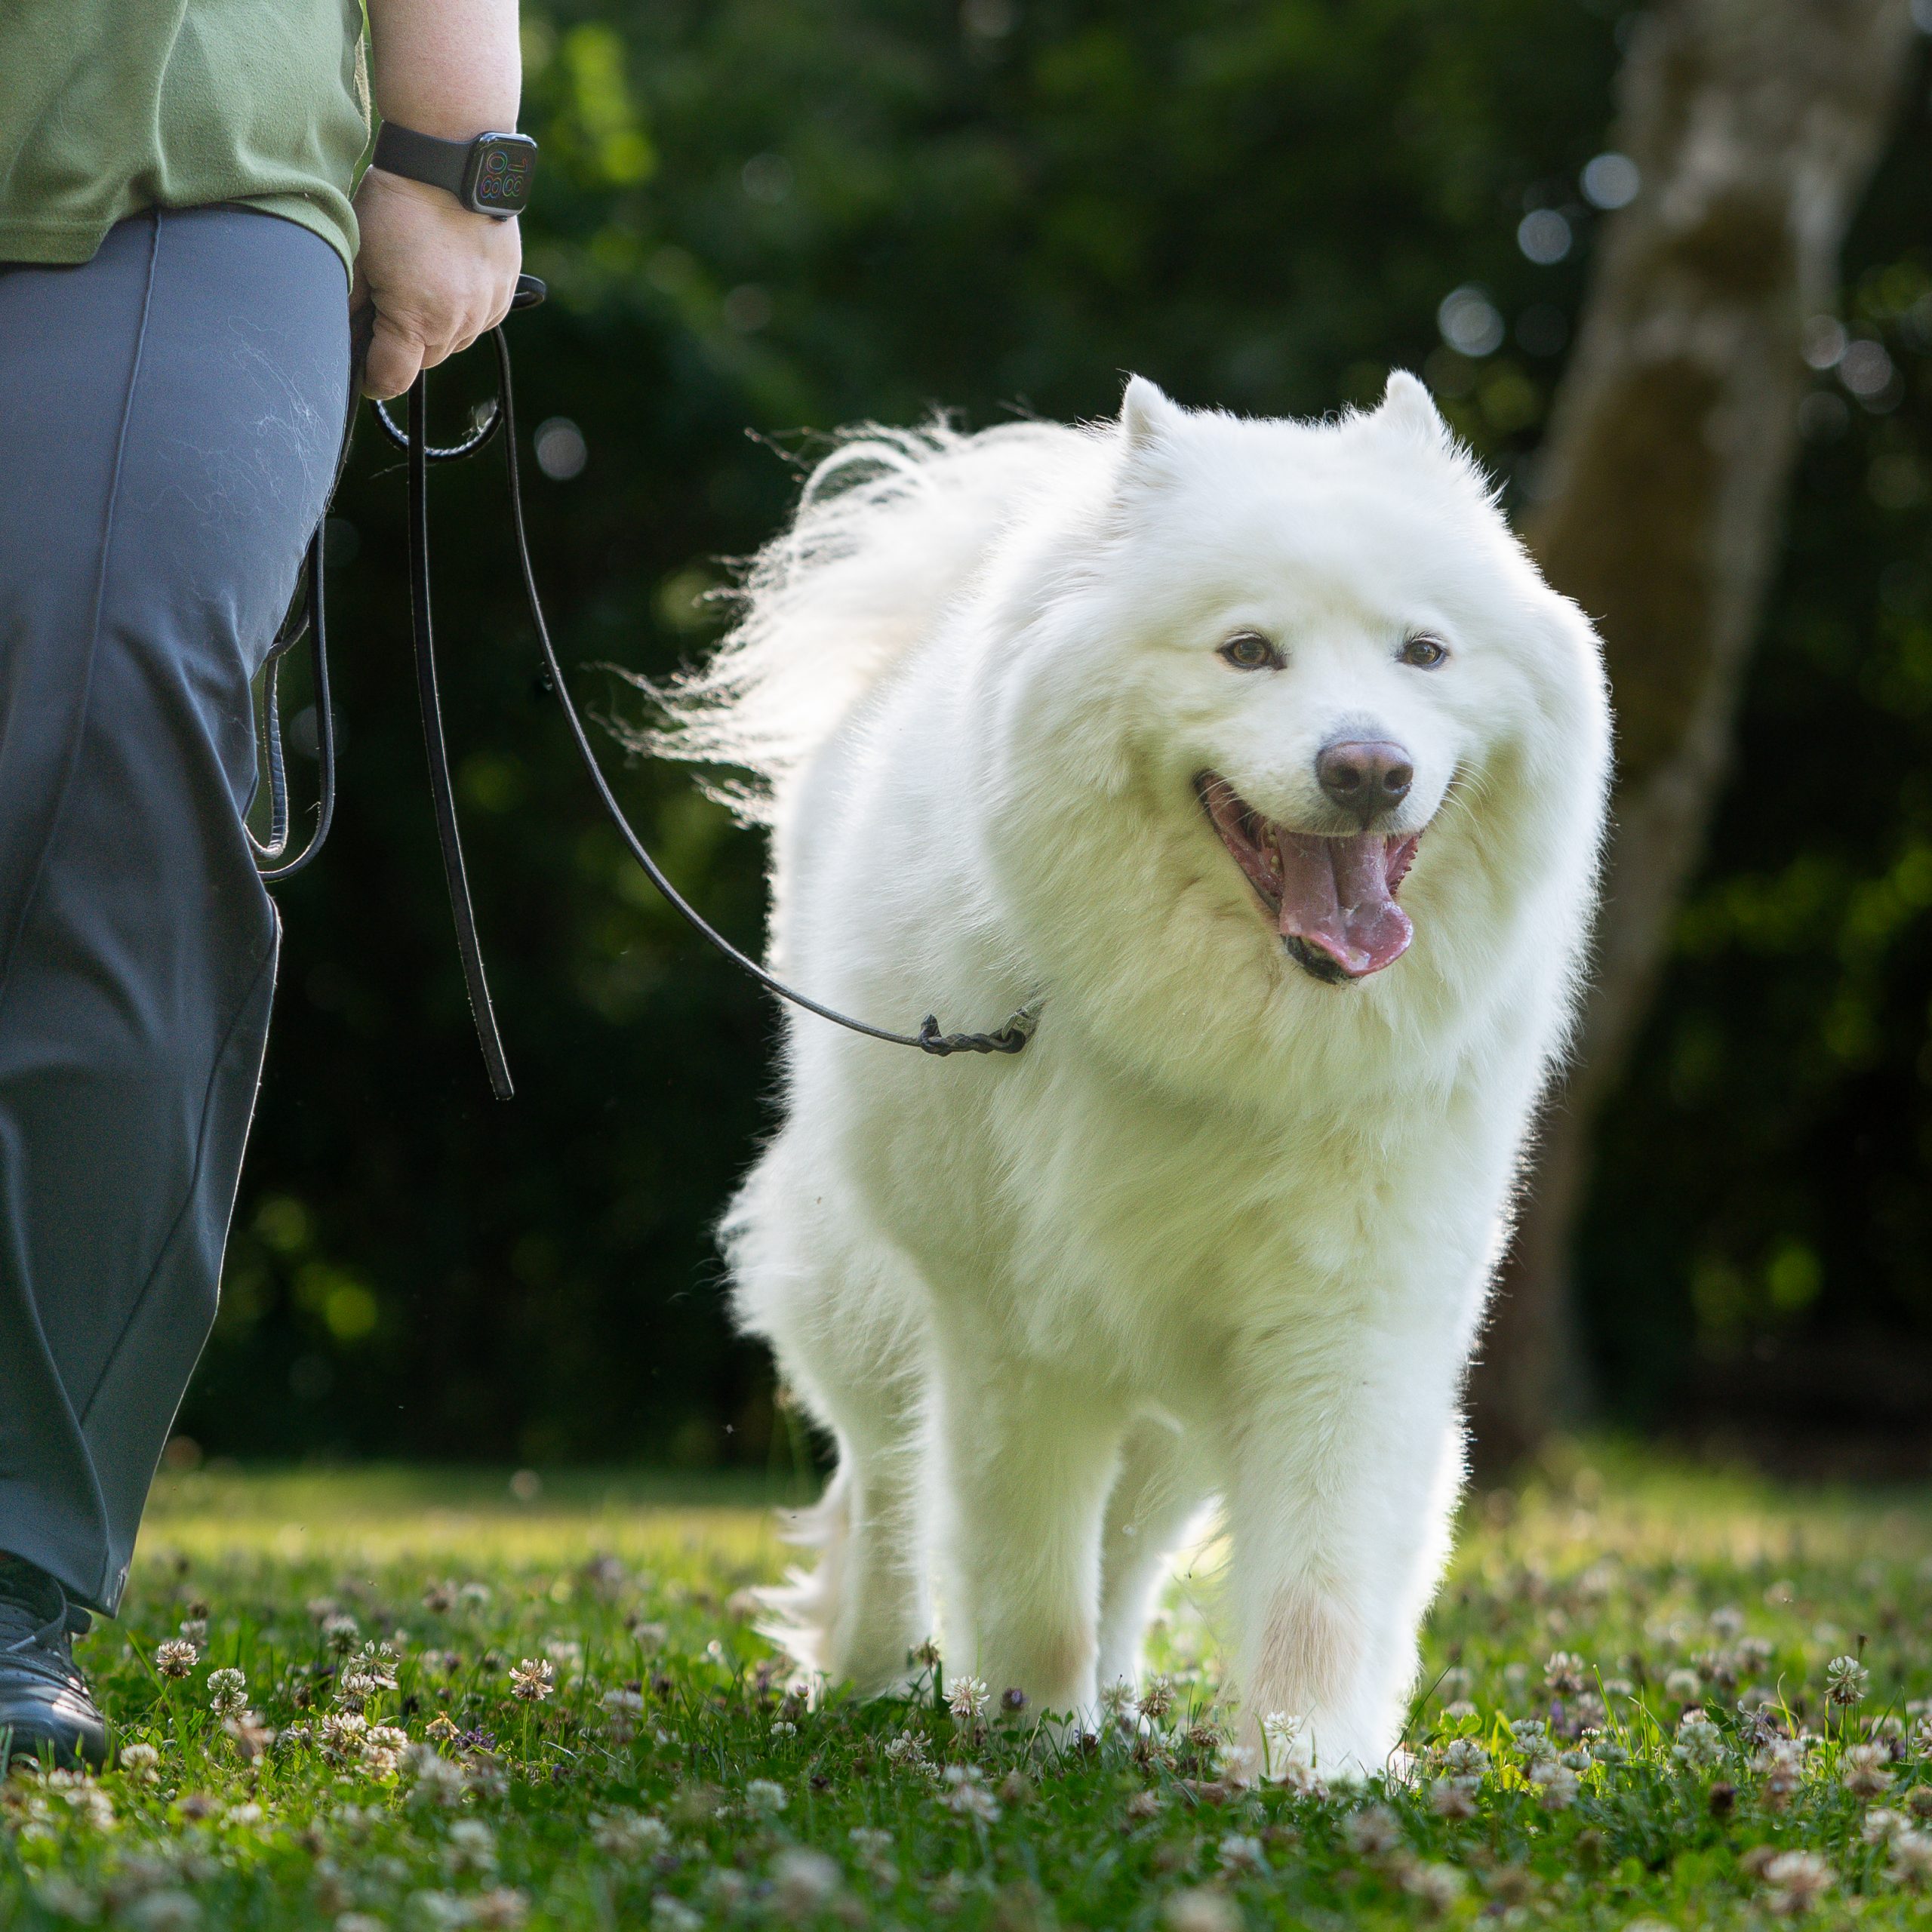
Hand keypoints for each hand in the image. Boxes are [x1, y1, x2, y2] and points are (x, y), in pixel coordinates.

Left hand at [350, 166, 522, 398]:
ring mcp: (485, 311)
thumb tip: (344, 334)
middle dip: (401, 349)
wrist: (453, 163)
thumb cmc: (399, 203)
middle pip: (422, 363)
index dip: (370, 379)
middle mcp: (457, 325)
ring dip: (432, 329)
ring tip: (416, 287)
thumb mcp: (358, 254)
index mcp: (416, 321)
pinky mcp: (504, 293)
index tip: (361, 371)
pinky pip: (476, 321)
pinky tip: (444, 279)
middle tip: (383, 312)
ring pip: (451, 343)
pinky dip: (458, 311)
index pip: (391, 379)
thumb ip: (350, 304)